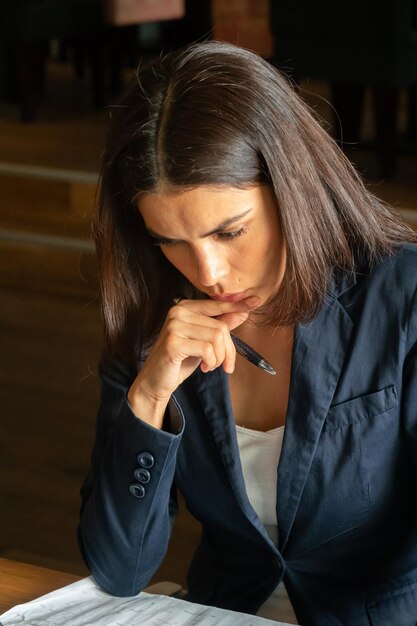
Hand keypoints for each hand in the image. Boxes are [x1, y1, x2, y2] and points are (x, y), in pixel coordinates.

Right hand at [127, 296, 258, 426]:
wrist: (156, 381)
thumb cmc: (180, 360)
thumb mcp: (204, 341)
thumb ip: (220, 325)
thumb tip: (243, 311)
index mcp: (185, 307)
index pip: (217, 305)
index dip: (237, 305)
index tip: (256, 301)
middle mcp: (178, 311)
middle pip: (221, 327)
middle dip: (228, 350)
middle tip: (225, 365)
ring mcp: (174, 326)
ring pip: (216, 338)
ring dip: (219, 358)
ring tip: (210, 366)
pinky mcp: (174, 342)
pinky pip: (207, 349)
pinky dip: (211, 362)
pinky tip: (203, 367)